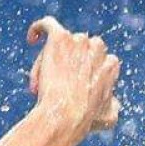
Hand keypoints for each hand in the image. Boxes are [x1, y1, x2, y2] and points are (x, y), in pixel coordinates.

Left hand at [28, 18, 120, 137]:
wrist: (65, 115)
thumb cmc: (85, 120)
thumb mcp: (109, 117)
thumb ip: (112, 104)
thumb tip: (112, 100)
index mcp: (110, 64)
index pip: (95, 59)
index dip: (82, 71)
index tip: (72, 85)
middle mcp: (97, 48)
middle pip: (78, 48)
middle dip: (69, 61)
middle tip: (57, 82)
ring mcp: (78, 41)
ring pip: (60, 43)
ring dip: (50, 58)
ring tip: (41, 82)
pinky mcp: (60, 37)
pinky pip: (48, 25)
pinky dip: (39, 29)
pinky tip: (32, 40)